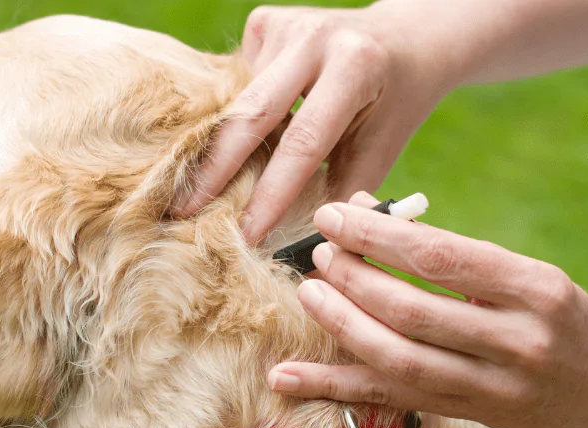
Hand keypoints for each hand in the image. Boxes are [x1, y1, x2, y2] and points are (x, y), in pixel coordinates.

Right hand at [170, 3, 458, 243]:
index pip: (303, 142)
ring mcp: (285, 24)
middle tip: (183, 211)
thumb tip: (301, 245)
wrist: (404, 40)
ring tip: (201, 186)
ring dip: (227, 145)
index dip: (271, 193)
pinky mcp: (265, 21)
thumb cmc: (395, 103)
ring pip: (240, 100)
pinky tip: (254, 128)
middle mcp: (314, 38)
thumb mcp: (383, 147)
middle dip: (215, 169)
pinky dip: (242, 114)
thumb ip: (343, 190)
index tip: (246, 234)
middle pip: (251, 113)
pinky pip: (240, 82)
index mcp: (354, 68)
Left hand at [267, 192, 587, 427]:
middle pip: (414, 311)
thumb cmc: (560, 318)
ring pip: (399, 359)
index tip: (335, 215)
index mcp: (535, 289)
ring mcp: (493, 387)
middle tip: (320, 253)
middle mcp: (518, 341)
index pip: (443, 258)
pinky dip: (333, 387)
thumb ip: (455, 255)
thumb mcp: (526, 275)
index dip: (379, 236)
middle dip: (355, 279)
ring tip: (309, 294)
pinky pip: (391, 399)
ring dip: (342, 326)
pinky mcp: (467, 415)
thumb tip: (370, 217)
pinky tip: (286, 376)